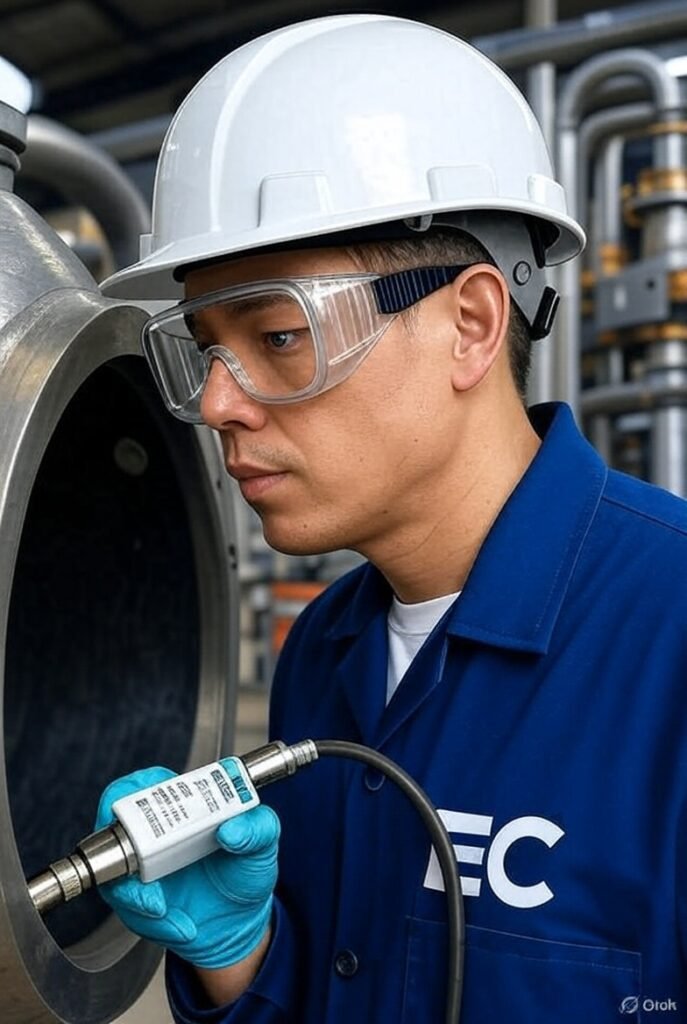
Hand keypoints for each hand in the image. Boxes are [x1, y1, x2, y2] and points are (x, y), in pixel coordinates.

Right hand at [94, 766, 279, 968]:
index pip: (143, 784)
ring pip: (114, 874)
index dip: (133, 792)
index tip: (146, 811)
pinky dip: (152, 922)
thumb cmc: (247, 871)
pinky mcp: (138, 902)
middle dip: (121, 849)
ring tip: (164, 910)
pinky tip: (179, 926)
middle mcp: (154, 833)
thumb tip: (233, 828)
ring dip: (135, 896)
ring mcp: (141, 868)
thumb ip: (258, 828)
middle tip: (145, 870)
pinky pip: (129, 910)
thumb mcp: (263, 843)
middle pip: (113, 826)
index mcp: (180, 805)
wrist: (241, 923)